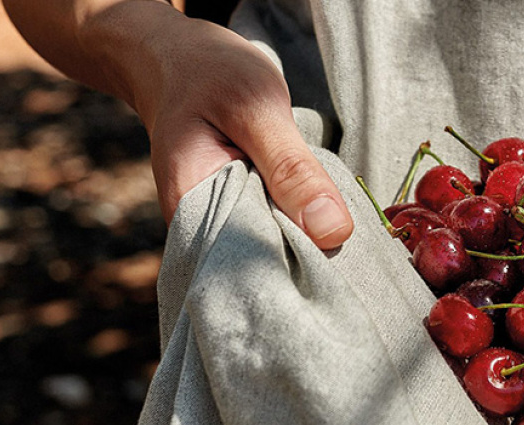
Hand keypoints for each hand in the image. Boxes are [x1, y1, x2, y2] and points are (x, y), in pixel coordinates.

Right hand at [114, 3, 353, 248]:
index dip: (298, 265)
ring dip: (308, 239)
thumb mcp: (257, 110)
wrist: (176, 59)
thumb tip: (334, 234)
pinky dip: (299, 222)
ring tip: (334, 222)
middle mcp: (197, 228)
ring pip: (274, 249)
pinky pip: (275, 231)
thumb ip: (292, 170)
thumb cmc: (211, 74)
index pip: (251, 266)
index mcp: (189, 208)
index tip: (340, 254)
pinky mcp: (236, 214)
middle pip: (266, 264)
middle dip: (309, 254)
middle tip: (347, 238)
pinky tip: (318, 211)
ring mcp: (217, 223)